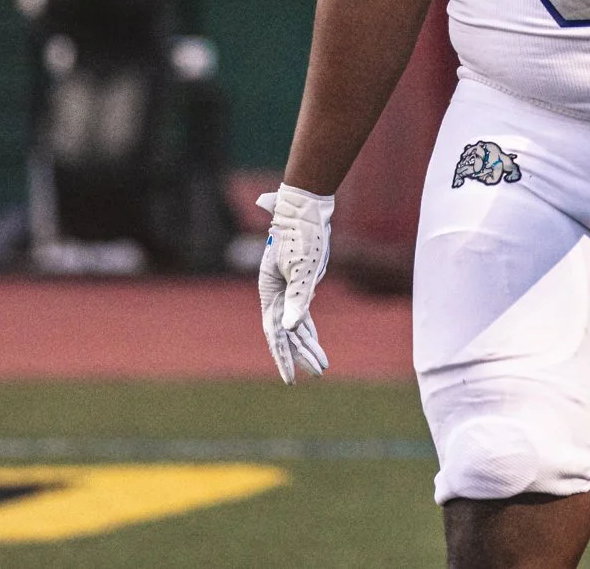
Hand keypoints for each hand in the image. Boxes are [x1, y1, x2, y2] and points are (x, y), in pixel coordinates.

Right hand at [256, 185, 333, 382]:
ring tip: (321, 366)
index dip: (283, 358)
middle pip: (286, 333)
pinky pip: (302, 314)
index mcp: (268, 292)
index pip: (275, 333)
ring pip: (296, 326)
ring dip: (308, 345)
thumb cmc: (302, 237)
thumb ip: (296, 300)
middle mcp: (275, 294)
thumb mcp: (301, 270)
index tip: (291, 380)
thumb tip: (291, 329)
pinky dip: (309, 329)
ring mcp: (286, 290)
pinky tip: (314, 342)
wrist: (305, 210)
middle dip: (300, 356)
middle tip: (317, 374)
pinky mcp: (299, 285)